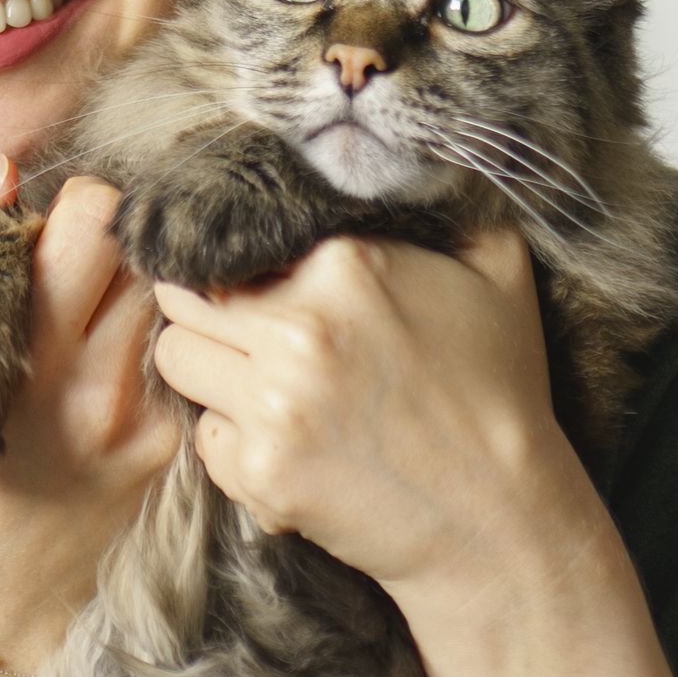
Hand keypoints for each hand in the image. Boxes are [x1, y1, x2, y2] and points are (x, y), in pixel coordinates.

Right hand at [0, 166, 180, 665]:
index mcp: (18, 344)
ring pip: (166, 294)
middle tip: (84, 264)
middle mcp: (88, 379)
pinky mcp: (167, 444)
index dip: (72, 208)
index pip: (92, 215)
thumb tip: (3, 174)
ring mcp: (137, 415)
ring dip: (135, 288)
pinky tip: (108, 373)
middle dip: (115, 236)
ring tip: (93, 318)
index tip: (49, 236)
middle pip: (144, 246)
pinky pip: (173, 353)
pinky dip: (146, 346)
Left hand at [148, 225, 606, 602]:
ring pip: (175, 360)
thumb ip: (450, 202)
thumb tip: (416, 155)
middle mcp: (297, 327)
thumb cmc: (502, 395)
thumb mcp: (499, 273)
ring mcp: (273, 404)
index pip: (230, 236)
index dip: (235, 256)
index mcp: (345, 264)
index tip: (249, 277)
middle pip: (182, 295)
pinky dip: (232, 441)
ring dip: (208, 369)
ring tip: (260, 384)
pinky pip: (202, 438)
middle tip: (246, 333)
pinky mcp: (261, 472)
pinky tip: (285, 443)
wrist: (503, 520)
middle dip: (207, 309)